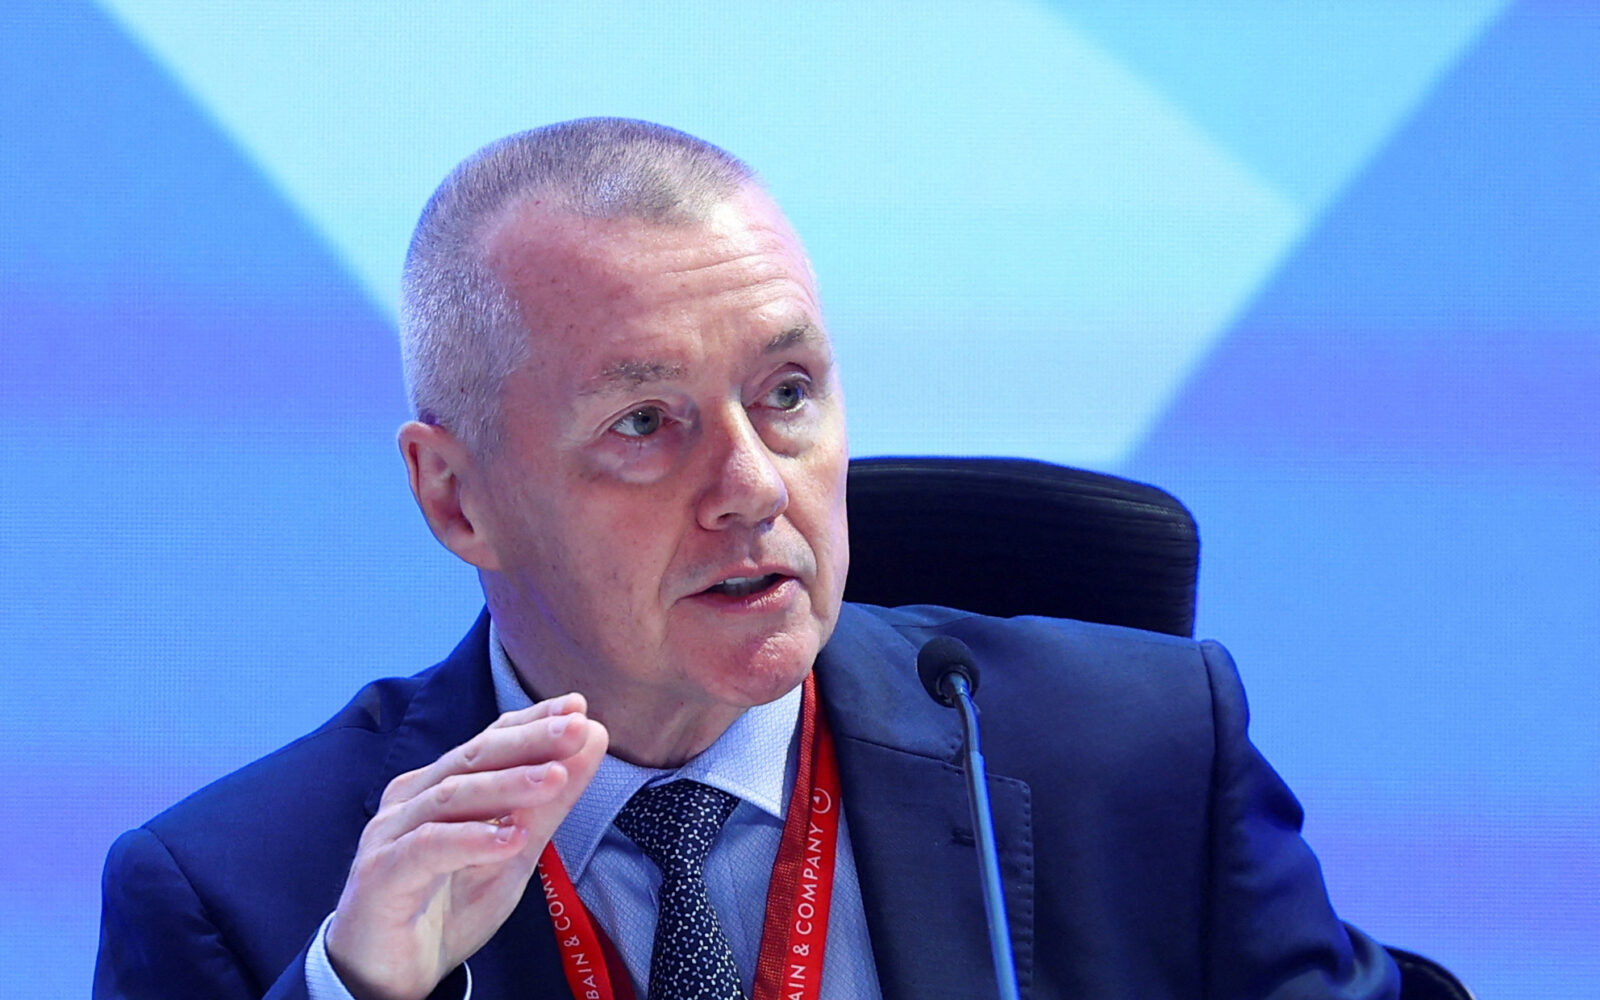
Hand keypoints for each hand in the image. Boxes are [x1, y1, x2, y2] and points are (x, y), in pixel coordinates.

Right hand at [325, 692, 607, 999]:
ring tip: (555, 778)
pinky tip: (509, 839)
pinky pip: (426, 849)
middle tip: (576, 728)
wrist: (389, 976)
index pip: (489, 742)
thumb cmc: (445, 907)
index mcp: (439, 786)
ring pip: (452, 797)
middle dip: (527, 741)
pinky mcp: (379, 875)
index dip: (532, 722)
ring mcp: (390, 834)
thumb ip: (547, 804)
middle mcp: (411, 800)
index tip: (579, 708)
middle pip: (472, 758)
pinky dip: (470, 840)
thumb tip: (592, 744)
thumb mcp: (511, 855)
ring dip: (507, 785)